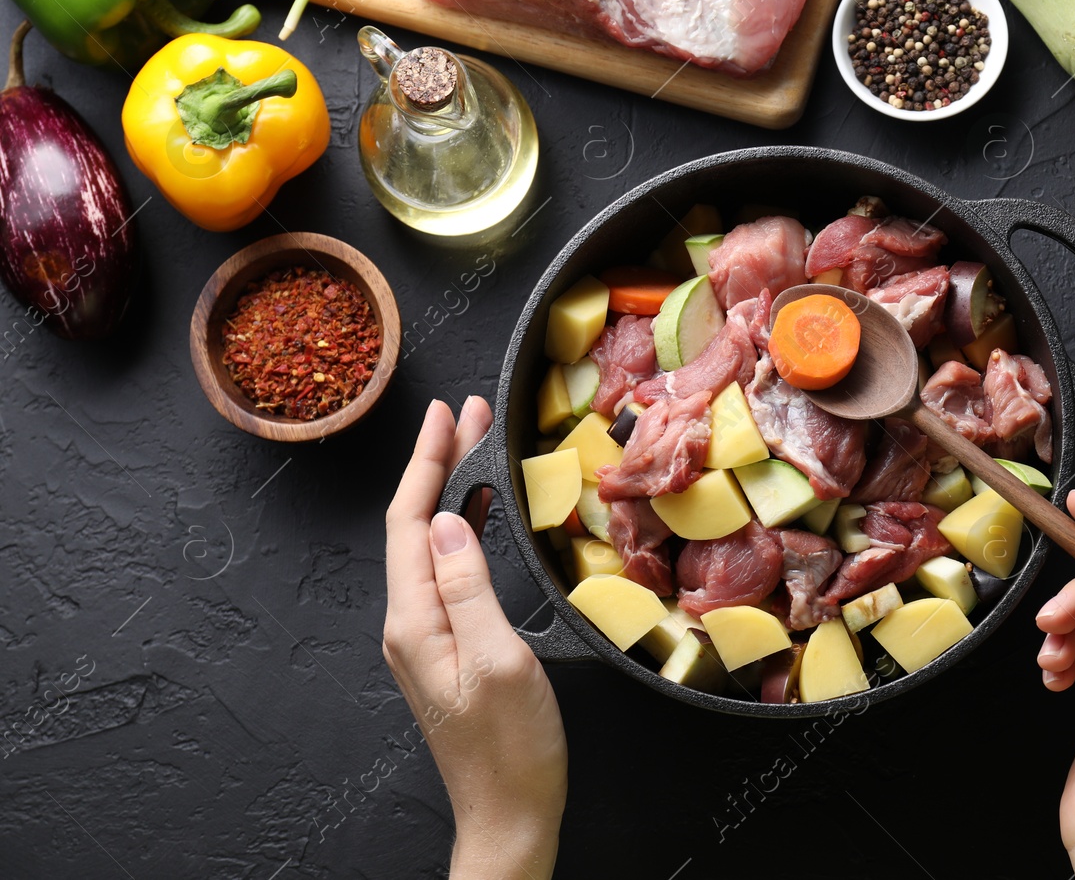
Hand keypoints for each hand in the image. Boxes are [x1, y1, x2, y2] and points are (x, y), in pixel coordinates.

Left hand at [384, 398, 567, 879]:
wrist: (509, 814)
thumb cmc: (512, 749)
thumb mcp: (498, 660)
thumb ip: (468, 587)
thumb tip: (446, 521)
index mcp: (415, 622)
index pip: (409, 522)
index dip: (426, 462)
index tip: (446, 413)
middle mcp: (410, 624)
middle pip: (415, 526)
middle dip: (437, 463)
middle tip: (467, 412)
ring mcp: (426, 636)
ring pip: (430, 544)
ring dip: (450, 490)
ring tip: (477, 445)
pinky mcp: (446, 647)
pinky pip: (447, 571)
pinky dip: (462, 530)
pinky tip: (481, 515)